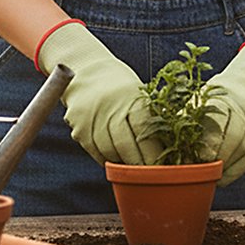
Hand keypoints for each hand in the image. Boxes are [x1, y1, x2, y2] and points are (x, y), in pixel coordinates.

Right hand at [37, 22, 161, 165]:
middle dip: (139, 163)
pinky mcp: (78, 127)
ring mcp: (92, 118)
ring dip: (122, 164)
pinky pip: (94, 151)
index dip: (153, 151)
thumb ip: (147, 115)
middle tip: (149, 175)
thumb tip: (167, 144)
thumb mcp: (137, 92)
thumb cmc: (120, 84)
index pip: (144, 129)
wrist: (84, 70)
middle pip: (126, 144)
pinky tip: (115, 162)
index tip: (162, 165)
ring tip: (133, 170)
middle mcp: (111, 107)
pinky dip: (106, 159)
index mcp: (131, 97)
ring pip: (109, 151)